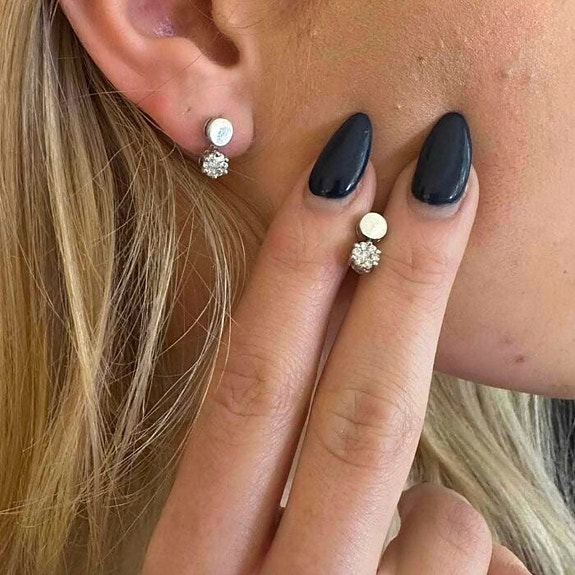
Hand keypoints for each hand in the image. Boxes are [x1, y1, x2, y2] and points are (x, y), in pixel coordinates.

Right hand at [142, 115, 529, 573]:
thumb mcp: (224, 567)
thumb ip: (269, 499)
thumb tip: (366, 441)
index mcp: (193, 565)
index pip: (251, 389)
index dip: (296, 273)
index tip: (347, 167)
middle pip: (356, 412)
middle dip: (406, 278)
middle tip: (448, 169)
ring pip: (447, 517)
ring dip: (438, 514)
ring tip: (398, 551)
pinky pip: (486, 561)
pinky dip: (469, 563)